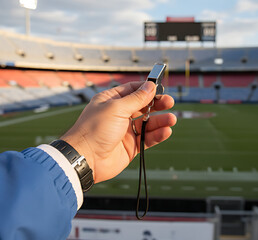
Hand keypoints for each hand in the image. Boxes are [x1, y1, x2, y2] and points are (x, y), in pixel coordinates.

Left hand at [60, 81, 175, 182]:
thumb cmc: (95, 130)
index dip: (147, 89)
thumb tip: (150, 86)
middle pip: (143, 106)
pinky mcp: (131, 146)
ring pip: (147, 123)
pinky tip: (166, 131)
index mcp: (111, 101)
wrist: (85, 159)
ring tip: (171, 119)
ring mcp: (124, 131)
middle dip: (157, 104)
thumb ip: (136, 98)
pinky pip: (147, 138)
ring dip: (160, 121)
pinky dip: (157, 135)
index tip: (160, 88)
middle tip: (170, 103)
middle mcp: (118, 115)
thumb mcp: (116, 108)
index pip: (132, 90)